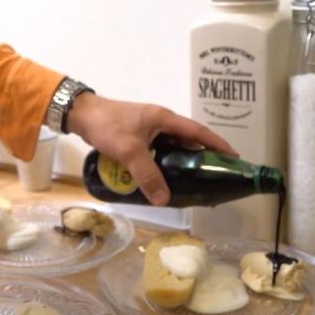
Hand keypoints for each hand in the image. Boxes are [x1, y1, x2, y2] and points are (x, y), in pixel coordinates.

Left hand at [66, 94, 237, 205]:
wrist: (80, 114)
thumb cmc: (108, 126)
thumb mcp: (130, 151)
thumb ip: (147, 175)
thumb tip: (164, 200)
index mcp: (164, 119)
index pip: (198, 132)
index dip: (217, 144)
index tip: (234, 157)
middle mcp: (160, 121)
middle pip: (187, 140)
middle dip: (201, 156)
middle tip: (212, 177)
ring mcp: (148, 128)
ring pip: (171, 146)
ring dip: (180, 161)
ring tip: (190, 182)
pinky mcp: (136, 135)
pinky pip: (157, 150)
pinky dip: (162, 162)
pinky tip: (161, 178)